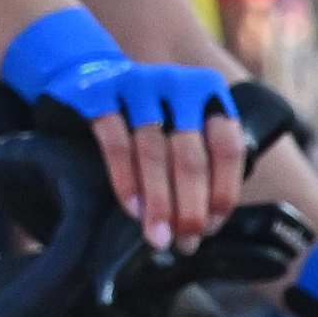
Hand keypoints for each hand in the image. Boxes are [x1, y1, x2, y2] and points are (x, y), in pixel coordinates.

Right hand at [0, 8, 242, 252]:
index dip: (222, 190)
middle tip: (185, 242)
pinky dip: (125, 180)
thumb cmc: (151, 115)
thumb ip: (202, 160)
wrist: (91, 74)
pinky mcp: (99, 95)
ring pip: (153, 152)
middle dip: (190, 206)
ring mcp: (137, 86)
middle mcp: (178, 85)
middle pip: (190, 155)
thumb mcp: (185, 123)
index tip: (211, 227)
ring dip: (158, 202)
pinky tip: (132, 209)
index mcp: (210, 93)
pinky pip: (115, 143)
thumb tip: (206, 224)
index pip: (227, 146)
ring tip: (158, 236)